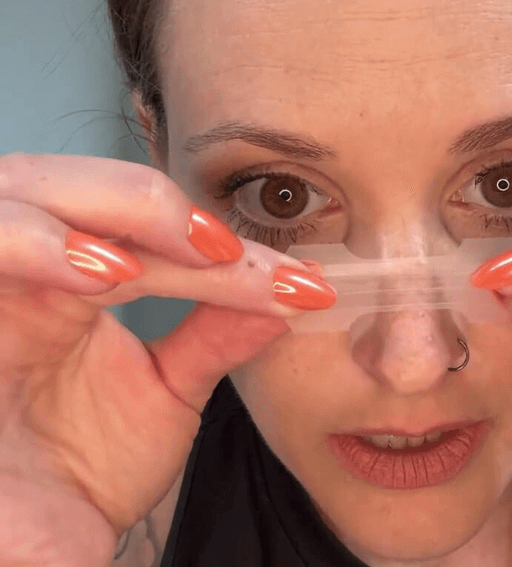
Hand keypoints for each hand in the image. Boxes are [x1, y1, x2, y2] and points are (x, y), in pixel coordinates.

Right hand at [0, 153, 334, 566]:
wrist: (28, 552)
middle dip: (150, 202)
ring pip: (17, 189)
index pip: (136, 226)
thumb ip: (214, 338)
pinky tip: (102, 273)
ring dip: (106, 210)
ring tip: (176, 257)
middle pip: (65, 180)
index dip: (206, 233)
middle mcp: (21, 275)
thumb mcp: (160, 398)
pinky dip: (35, 243)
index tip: (285, 274)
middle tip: (225, 248)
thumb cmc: (76, 476)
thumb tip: (286, 295)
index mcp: (68, 283)